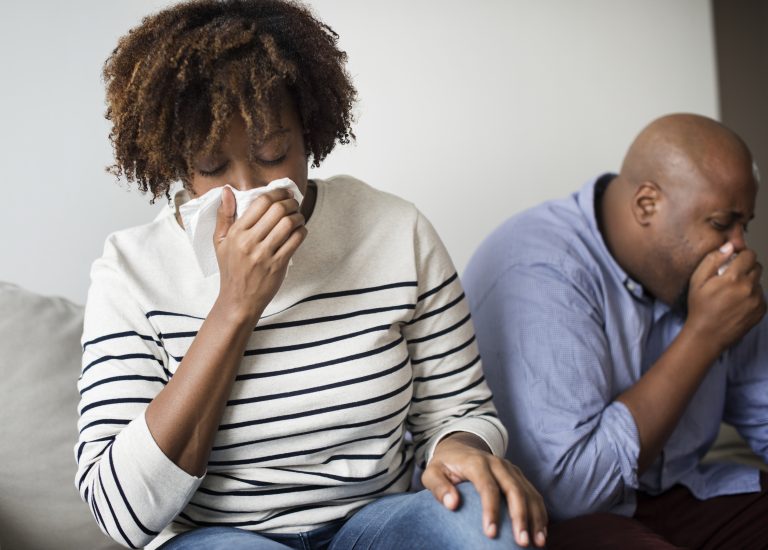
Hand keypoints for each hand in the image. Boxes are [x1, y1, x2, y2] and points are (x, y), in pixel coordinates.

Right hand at [214, 187, 306, 323]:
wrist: (238, 300)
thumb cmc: (230, 269)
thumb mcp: (220, 242)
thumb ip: (224, 215)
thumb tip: (227, 191)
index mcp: (236, 233)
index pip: (261, 203)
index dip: (277, 193)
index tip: (284, 192)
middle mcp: (250, 242)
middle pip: (277, 210)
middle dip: (290, 202)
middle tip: (294, 203)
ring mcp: (264, 254)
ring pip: (289, 224)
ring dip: (298, 216)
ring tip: (298, 216)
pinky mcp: (278, 265)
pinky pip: (296, 240)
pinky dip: (302, 231)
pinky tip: (300, 230)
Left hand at [422, 432, 547, 546]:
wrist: (459, 447)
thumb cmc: (444, 465)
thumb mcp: (432, 472)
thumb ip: (438, 487)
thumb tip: (452, 504)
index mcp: (476, 462)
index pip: (487, 486)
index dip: (490, 510)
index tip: (491, 534)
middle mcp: (497, 463)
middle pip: (513, 489)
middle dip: (519, 517)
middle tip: (521, 542)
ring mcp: (511, 469)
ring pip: (528, 492)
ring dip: (535, 517)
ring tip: (538, 542)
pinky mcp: (518, 476)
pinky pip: (534, 494)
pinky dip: (540, 513)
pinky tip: (541, 533)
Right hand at [686, 242, 765, 350]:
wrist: (707, 335)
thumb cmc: (699, 308)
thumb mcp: (696, 281)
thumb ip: (712, 260)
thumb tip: (728, 247)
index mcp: (733, 278)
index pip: (749, 255)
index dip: (741, 255)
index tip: (734, 260)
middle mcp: (749, 288)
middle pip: (757, 267)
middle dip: (746, 268)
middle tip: (732, 277)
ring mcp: (757, 300)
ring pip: (759, 282)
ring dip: (749, 283)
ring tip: (733, 293)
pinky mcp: (761, 310)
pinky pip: (760, 295)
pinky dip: (752, 296)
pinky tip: (738, 303)